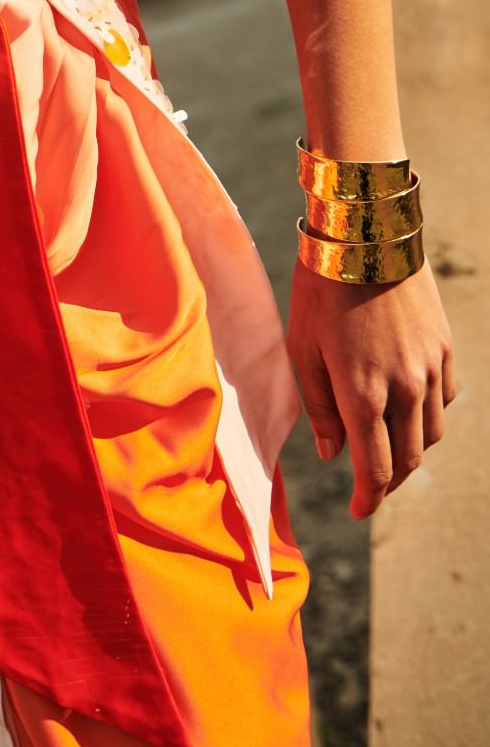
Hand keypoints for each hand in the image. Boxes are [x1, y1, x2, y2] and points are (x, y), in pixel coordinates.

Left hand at [287, 254, 457, 518]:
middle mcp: (405, 389)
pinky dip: (428, 414)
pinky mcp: (444, 348)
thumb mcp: (301, 350)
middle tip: (371, 487)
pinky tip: (409, 410)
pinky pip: (445, 398)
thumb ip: (318, 407)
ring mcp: (430, 368)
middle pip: (409, 459)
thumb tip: (334, 453)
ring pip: (432, 432)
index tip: (358, 510)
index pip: (376, 469)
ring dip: (412, 450)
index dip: (368, 498)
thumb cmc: (320, 292)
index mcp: (363, 395)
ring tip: (389, 450)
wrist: (365, 236)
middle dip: (389, 481)